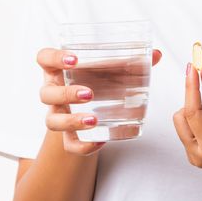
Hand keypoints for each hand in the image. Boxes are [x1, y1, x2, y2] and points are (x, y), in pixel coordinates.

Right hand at [37, 48, 162, 154]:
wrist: (93, 106)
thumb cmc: (99, 79)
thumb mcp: (111, 69)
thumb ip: (131, 60)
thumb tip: (157, 54)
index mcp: (59, 69)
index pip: (44, 58)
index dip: (54, 57)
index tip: (74, 59)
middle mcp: (54, 91)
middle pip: (46, 93)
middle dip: (66, 94)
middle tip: (89, 93)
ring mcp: (58, 114)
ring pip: (52, 121)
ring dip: (71, 121)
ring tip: (94, 120)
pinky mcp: (68, 135)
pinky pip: (69, 145)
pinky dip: (83, 146)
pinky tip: (100, 143)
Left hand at [172, 62, 201, 175]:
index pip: (192, 111)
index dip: (191, 86)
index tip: (192, 67)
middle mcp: (198, 155)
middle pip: (181, 116)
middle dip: (197, 104)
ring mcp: (195, 157)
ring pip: (183, 120)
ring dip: (200, 114)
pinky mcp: (195, 154)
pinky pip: (188, 127)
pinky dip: (201, 121)